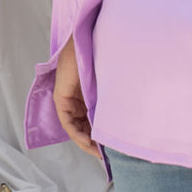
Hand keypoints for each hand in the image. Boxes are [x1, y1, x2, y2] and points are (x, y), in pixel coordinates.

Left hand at [53, 36, 102, 161]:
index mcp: (90, 91)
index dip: (103, 133)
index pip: (95, 117)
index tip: (114, 145)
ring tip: (100, 153)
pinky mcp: (61, 97)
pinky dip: (78, 134)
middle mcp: (79, 96)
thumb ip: (114, 94)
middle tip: (108, 154)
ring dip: (87, 141)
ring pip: (76, 127)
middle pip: (85, 124)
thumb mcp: (112, 79)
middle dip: (96, 141)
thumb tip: (130, 110)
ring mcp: (69, 97)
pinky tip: (89, 141)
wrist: (89, 36)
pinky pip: (68, 122)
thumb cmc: (104, 52)